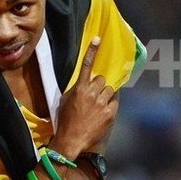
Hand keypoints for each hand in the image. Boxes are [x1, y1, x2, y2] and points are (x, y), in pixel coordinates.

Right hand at [49, 37, 117, 158]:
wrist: (72, 140)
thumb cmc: (66, 120)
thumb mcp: (65, 101)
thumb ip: (77, 89)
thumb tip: (85, 82)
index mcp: (79, 89)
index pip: (86, 66)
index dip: (92, 51)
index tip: (97, 39)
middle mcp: (92, 93)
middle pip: (102, 80)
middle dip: (99, 86)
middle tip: (93, 97)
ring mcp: (103, 103)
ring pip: (110, 90)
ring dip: (105, 94)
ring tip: (98, 105)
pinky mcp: (110, 113)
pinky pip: (115, 101)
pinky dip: (110, 104)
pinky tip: (103, 112)